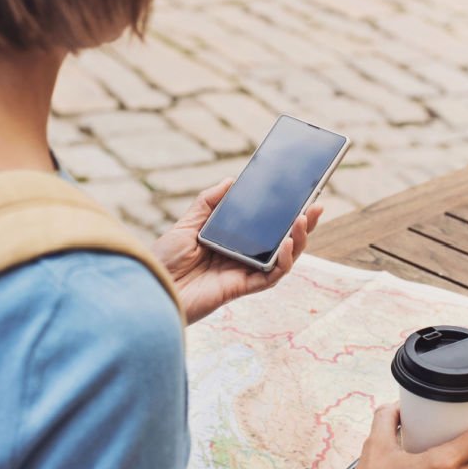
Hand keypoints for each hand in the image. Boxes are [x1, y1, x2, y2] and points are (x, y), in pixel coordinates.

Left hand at [151, 178, 322, 324]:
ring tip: (305, 219)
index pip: (265, 227)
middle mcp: (241, 258)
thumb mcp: (187, 223)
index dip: (285, 214)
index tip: (301, 196)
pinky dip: (284, 262)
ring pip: (283, 260)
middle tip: (317, 206)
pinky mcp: (241, 288)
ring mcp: (243, 273)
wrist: (150, 286)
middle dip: (303, 225)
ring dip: (299, 240)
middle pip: (281, 242)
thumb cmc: (165, 259)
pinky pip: (271, 277)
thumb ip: (209, 202)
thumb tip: (231, 181)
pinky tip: (288, 244)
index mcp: (231, 242)